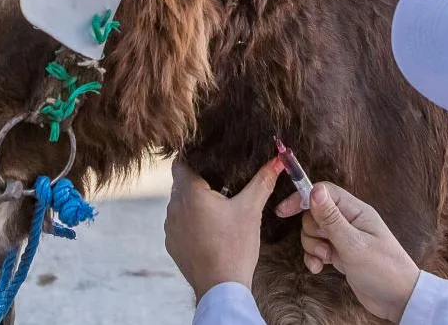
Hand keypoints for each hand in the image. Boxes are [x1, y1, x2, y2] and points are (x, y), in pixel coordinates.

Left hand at [165, 157, 281, 301]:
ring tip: (218, 210)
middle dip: (199, 183)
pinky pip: (179, 225)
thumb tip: (276, 161)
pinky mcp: (172, 244)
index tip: (210, 163)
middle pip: (181, 184)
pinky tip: (210, 231)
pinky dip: (191, 223)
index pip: (181, 164)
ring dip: (194, 204)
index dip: (194, 160)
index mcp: (190, 193)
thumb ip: (262, 182)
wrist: (221, 288)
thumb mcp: (251, 210)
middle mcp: (174, 208)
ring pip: (180, 205)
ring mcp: (170, 228)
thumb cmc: (235, 248)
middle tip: (222, 186)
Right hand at [278, 183, 420, 322]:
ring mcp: (344, 238)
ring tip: (326, 259)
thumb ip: (331, 218)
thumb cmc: (383, 270)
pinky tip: (319, 268)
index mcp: (356, 211)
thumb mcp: (353, 244)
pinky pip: (318, 249)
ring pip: (314, 232)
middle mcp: (349, 221)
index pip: (324, 192)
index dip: (302, 198)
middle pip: (315, 213)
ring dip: (312, 247)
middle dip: (311, 231)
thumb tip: (315, 189)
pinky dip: (314, 258)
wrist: (398, 300)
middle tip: (324, 247)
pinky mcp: (341, 254)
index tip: (283, 211)